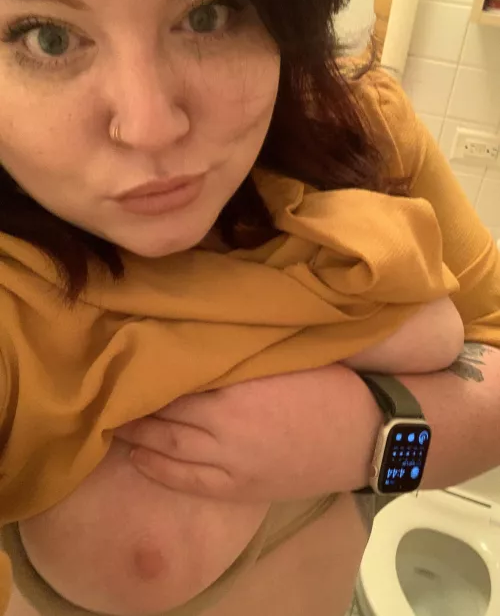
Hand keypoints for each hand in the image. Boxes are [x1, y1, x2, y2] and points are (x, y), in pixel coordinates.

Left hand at [115, 365, 368, 500]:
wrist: (370, 436)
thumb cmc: (334, 386)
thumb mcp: (287, 357)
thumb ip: (240, 353)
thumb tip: (201, 341)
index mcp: (237, 389)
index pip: (176, 380)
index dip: (149, 371)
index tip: (127, 357)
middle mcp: (224, 429)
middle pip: (165, 415)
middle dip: (134, 404)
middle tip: (109, 389)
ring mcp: (231, 464)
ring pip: (169, 449)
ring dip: (137, 435)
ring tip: (112, 421)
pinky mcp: (241, 488)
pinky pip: (188, 482)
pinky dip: (158, 470)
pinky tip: (138, 459)